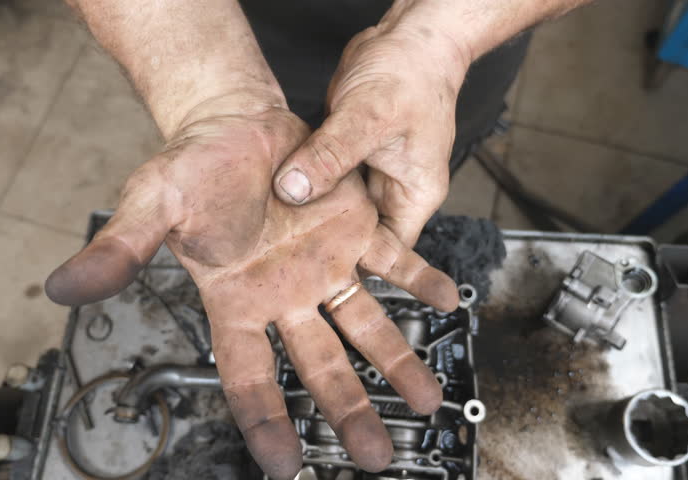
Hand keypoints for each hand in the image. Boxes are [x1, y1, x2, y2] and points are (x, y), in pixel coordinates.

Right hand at [44, 97, 459, 478]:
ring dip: (398, 361)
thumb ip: (120, 251)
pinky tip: (449, 301)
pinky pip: (395, 260)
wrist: (235, 121)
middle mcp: (285, 295)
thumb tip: (64, 287)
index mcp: (236, 302)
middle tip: (374, 455)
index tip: (286, 467)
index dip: (266, 421)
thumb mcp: (152, 206)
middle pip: (320, 366)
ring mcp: (323, 265)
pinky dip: (421, 279)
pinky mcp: (354, 229)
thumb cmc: (192, 165)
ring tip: (427, 400)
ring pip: (365, 324)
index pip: (249, 374)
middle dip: (348, 410)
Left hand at [273, 25, 469, 245]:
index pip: (388, 252)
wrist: (408, 37)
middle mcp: (392, 190)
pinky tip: (275, 197)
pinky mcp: (345, 156)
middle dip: (326, 248)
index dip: (356, 264)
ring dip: (310, 218)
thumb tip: (294, 191)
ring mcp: (368, 173)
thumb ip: (331, 155)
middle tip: (283, 264)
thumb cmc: (410, 73)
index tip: (316, 274)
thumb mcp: (368, 117)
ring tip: (272, 240)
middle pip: (358, 235)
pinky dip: (303, 186)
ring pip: (336, 209)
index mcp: (414, 194)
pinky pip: (323, 180)